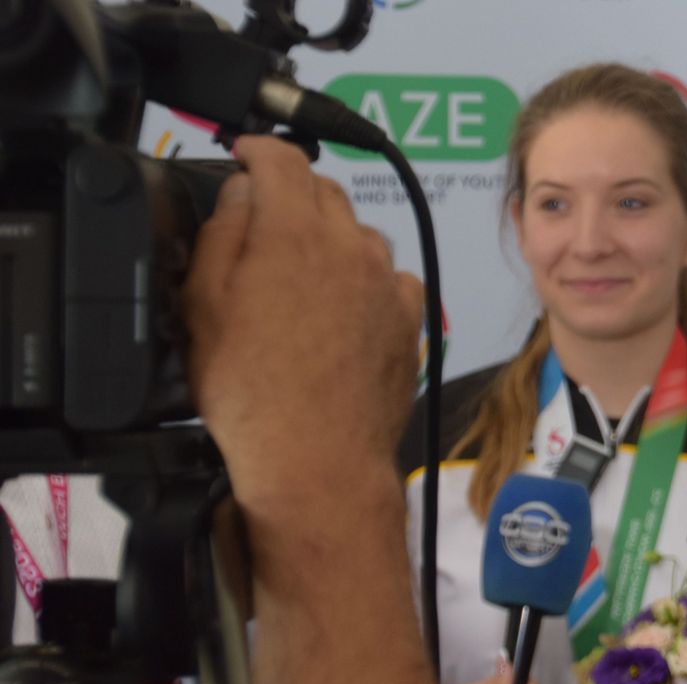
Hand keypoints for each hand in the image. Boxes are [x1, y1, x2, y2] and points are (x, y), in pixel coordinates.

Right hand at [183, 136, 423, 512]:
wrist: (318, 459)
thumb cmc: (251, 394)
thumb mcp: (204, 306)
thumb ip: (223, 233)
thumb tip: (243, 192)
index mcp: (294, 232)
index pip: (281, 159)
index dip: (257, 149)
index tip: (244, 154)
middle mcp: (350, 246)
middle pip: (323, 190)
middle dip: (292, 192)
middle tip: (263, 218)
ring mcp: (387, 281)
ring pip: (358, 233)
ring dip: (330, 237)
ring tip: (300, 276)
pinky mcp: (409, 316)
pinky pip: (389, 276)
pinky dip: (366, 278)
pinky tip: (343, 308)